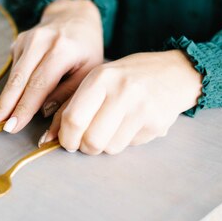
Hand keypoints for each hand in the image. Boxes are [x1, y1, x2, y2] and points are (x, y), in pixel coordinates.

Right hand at [0, 0, 103, 132]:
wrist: (75, 16)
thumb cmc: (86, 49)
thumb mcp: (89, 72)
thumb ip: (69, 95)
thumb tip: (44, 117)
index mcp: (62, 49)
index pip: (39, 84)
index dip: (24, 107)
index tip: (11, 127)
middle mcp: (41, 41)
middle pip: (18, 80)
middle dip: (4, 106)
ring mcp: (26, 39)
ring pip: (13, 76)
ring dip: (2, 101)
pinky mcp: (18, 42)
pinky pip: (14, 70)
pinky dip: (11, 89)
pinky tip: (5, 105)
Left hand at [40, 50, 202, 154]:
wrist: (175, 73)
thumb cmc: (128, 78)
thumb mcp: (98, 82)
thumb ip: (70, 107)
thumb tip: (46, 139)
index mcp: (101, 78)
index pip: (73, 118)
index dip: (66, 138)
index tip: (68, 141)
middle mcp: (121, 91)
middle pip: (91, 139)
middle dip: (85, 147)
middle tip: (88, 140)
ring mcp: (141, 107)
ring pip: (110, 147)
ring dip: (106, 145)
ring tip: (112, 128)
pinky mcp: (156, 122)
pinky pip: (129, 146)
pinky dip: (125, 141)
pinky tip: (132, 125)